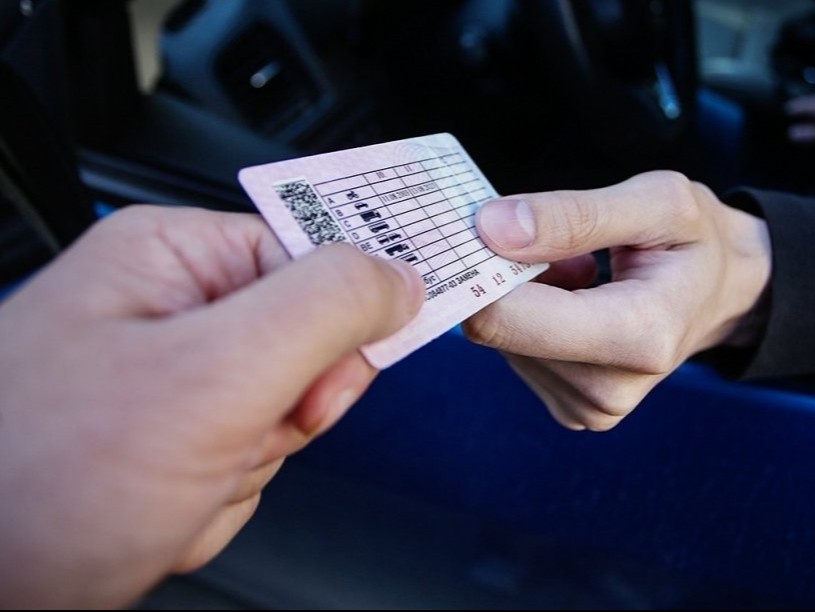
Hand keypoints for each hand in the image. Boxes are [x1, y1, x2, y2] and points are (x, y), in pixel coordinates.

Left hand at [0, 206, 421, 607]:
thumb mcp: (214, 374)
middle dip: (281, 414)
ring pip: (278, 417)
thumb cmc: (39, 478)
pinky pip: (244, 463)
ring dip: (245, 465)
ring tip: (178, 478)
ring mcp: (168, 383)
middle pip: (304, 347)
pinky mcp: (165, 442)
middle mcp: (170, 310)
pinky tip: (162, 504)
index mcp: (175, 258)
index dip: (333, 331)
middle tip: (229, 436)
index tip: (313, 387)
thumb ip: (325, 309)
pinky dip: (216, 499)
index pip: (315, 262)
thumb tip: (399, 278)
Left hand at [463, 172, 770, 430]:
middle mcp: (609, 390)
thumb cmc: (697, 241)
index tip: (484, 227)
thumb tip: (490, 229)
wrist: (725, 292)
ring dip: (523, 297)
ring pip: (501, 340)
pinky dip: (532, 320)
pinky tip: (573, 301)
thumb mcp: (657, 201)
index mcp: (637, 336)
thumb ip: (575, 214)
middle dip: (504, 278)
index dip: (480, 269)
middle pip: (498, 330)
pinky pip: (517, 355)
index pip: (507, 318)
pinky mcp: (575, 411)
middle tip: (551, 243)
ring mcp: (590, 409)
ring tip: (579, 272)